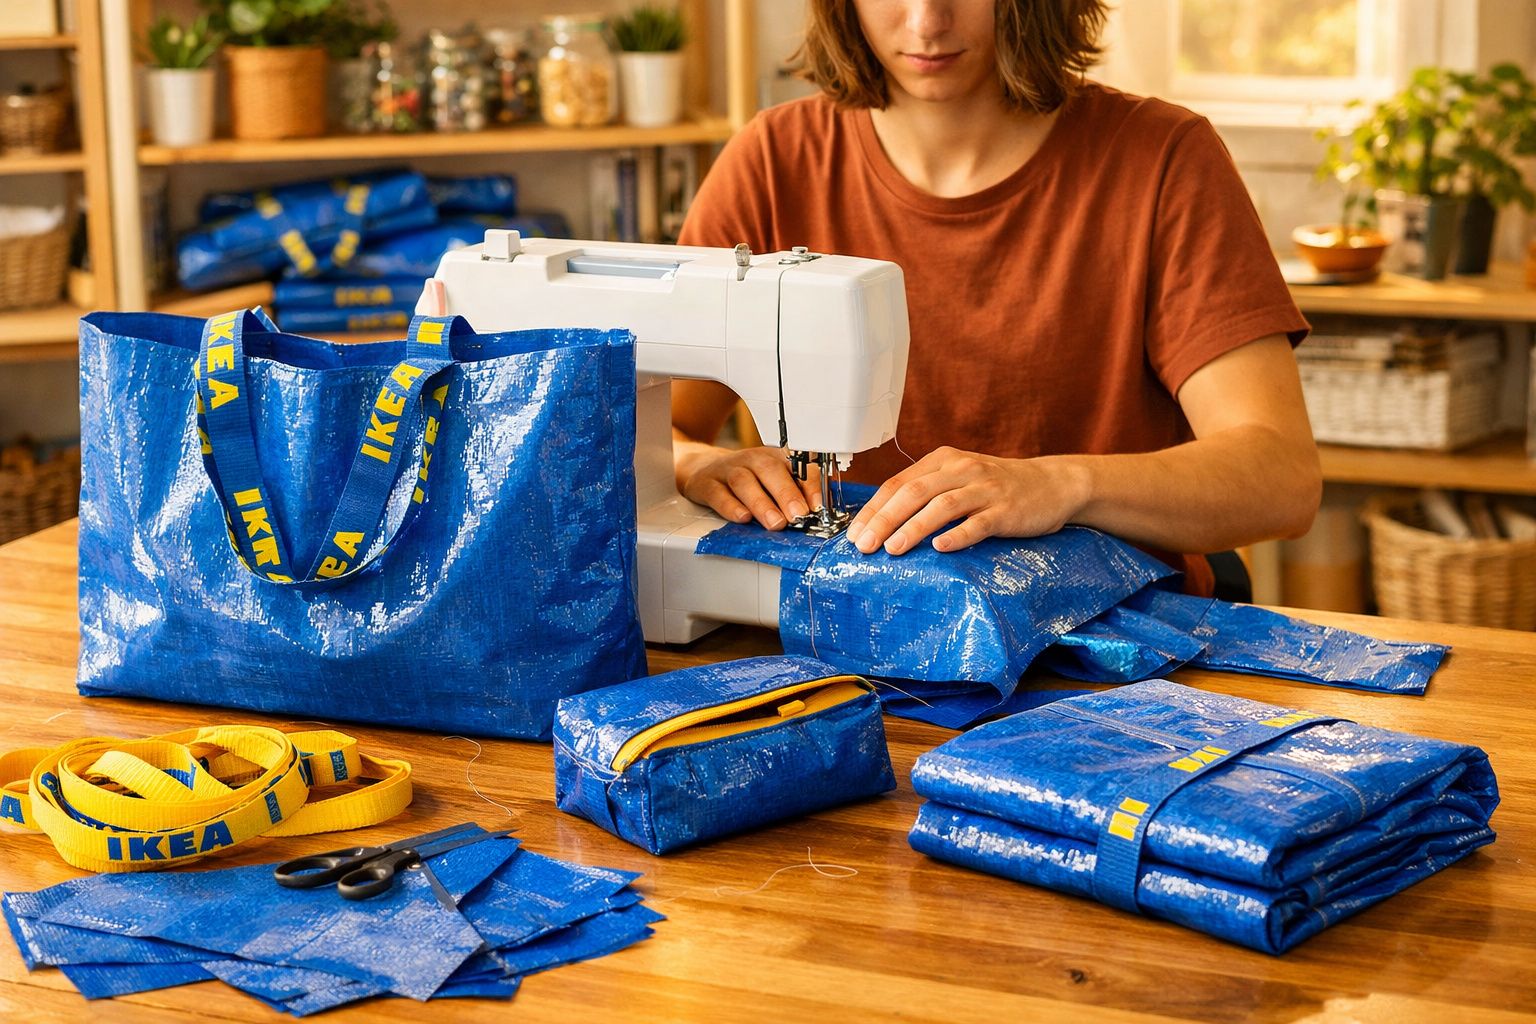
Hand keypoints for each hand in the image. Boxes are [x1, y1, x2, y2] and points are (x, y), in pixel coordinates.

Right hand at [676, 441, 821, 530]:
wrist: (703, 468)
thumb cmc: (747, 479)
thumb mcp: (772, 481)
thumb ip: (794, 494)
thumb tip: (817, 514)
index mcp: (774, 457)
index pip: (796, 465)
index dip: (809, 484)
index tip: (817, 505)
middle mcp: (752, 460)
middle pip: (769, 470)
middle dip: (786, 494)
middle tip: (798, 515)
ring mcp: (728, 470)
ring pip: (744, 482)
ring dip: (762, 503)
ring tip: (775, 523)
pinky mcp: (707, 484)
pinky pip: (718, 494)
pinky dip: (731, 506)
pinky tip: (743, 517)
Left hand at [845, 447, 1091, 555]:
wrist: (1052, 484)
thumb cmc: (998, 487)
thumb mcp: (959, 478)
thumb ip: (926, 493)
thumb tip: (883, 523)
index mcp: (943, 460)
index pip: (899, 483)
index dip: (874, 509)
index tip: (854, 534)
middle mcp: (962, 469)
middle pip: (914, 492)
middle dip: (885, 519)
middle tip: (865, 545)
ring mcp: (985, 489)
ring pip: (943, 505)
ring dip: (915, 527)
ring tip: (894, 548)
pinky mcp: (1007, 510)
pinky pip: (979, 523)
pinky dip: (958, 535)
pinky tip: (941, 548)